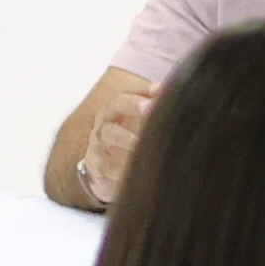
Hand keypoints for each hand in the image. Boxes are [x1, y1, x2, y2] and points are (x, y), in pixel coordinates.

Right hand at [77, 82, 155, 206]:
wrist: (101, 162)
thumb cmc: (125, 131)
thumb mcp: (135, 113)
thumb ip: (150, 98)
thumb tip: (166, 88)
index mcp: (111, 112)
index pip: (119, 103)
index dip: (134, 103)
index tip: (151, 105)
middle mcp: (102, 132)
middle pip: (110, 131)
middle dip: (126, 135)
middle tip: (144, 140)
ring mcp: (98, 155)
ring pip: (107, 157)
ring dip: (125, 159)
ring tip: (142, 159)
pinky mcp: (100, 176)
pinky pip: (110, 178)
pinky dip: (123, 178)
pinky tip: (140, 178)